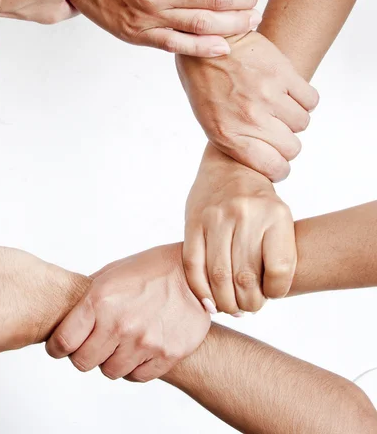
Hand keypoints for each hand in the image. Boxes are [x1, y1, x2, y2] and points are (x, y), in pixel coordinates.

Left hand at [45, 244, 209, 382]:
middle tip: (93, 343)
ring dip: (111, 360)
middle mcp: (120, 324)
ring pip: (110, 371)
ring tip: (121, 341)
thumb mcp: (110, 274)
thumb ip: (86, 297)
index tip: (60, 347)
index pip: (63, 342)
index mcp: (100, 300)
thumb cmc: (148, 270)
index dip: (57, 347)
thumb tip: (62, 317)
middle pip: (83, 362)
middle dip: (83, 354)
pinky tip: (139, 347)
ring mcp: (144, 341)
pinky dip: (134, 366)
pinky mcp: (167, 354)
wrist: (192, 273)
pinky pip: (136, 376)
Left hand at [177, 30, 319, 180]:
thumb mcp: (210, 120)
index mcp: (228, 135)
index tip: (277, 161)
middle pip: (292, 148)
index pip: (273, 168)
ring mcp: (268, 95)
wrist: (207, 41)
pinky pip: (311, 100)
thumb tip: (266, 159)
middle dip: (285, 142)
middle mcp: (249, 118)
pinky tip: (287, 92)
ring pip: (302, 123)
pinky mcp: (283, 74)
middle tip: (274, 128)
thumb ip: (237, 142)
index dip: (279, 168)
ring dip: (292, 117)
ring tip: (275, 105)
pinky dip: (303, 99)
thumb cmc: (206, 83)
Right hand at [182, 144, 295, 315]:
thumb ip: (276, 253)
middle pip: (246, 277)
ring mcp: (216, 217)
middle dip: (248, 303)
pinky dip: (200, 289)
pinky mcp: (192, 221)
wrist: (230, 166)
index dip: (276, 292)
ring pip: (218, 275)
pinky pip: (193, 264)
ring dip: (225, 302)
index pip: (280, 269)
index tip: (271, 294)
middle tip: (248, 308)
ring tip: (231, 307)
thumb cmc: (259, 203)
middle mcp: (245, 214)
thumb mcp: (280, 219)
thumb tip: (261, 298)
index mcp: (275, 214)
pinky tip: (209, 301)